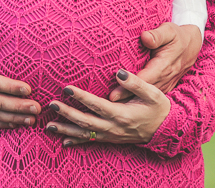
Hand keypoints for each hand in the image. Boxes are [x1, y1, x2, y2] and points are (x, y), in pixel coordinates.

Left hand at [46, 70, 170, 145]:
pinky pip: (91, 141)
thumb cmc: (158, 108)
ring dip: (66, 130)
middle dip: (67, 113)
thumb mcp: (153, 93)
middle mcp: (114, 127)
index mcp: (122, 114)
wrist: (166, 129)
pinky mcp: (111, 138)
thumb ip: (135, 82)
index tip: (67, 88)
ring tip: (48, 126)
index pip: (97, 105)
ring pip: (85, 134)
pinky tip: (63, 141)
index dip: (81, 97)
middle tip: (51, 105)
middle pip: (86, 121)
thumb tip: (119, 72)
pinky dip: (76, 141)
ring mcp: (111, 135)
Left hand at [109, 22, 201, 100]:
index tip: (116, 86)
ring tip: (111, 105)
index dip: (131, 83)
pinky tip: (123, 102)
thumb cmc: (177, 36)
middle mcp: (165, 78)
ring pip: (146, 95)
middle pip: (143, 90)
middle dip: (126, 95)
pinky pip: (149, 95)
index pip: (146, 78)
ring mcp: (165, 84)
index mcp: (164, 65)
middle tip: (108, 99)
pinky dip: (136, 99)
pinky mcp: (163, 86)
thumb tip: (145, 37)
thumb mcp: (169, 31)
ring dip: (130, 100)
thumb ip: (157, 35)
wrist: (192, 45)